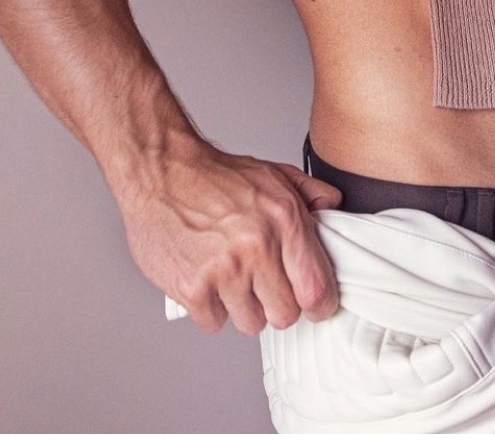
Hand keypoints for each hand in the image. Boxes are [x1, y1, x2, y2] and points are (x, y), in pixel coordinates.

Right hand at [114, 137, 343, 336]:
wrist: (161, 170)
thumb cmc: (215, 175)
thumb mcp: (272, 174)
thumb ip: (309, 192)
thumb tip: (333, 207)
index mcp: (284, 220)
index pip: (317, 289)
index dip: (319, 305)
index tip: (312, 305)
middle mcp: (257, 247)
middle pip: (285, 315)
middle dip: (276, 304)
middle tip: (262, 284)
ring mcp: (224, 270)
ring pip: (250, 323)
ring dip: (242, 307)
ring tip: (230, 277)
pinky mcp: (192, 287)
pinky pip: (214, 323)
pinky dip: (210, 308)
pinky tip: (206, 279)